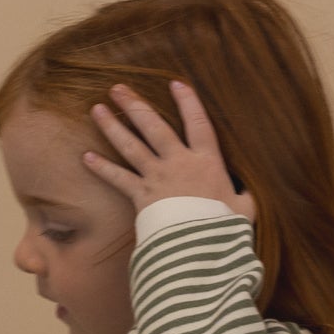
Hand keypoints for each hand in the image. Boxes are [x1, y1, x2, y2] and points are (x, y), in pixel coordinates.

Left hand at [82, 80, 256, 223]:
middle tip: (117, 88)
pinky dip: (102, 168)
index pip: (198, 124)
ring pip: (131, 146)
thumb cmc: (225, 230)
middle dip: (136, 105)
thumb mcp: (244, 212)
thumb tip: (247, 194)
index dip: (188, 102)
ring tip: (97, 109)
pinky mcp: (142, 197)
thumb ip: (244, 198)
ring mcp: (158, 178)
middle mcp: (179, 163)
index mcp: (208, 162)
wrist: (201, 249)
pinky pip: (119, 179)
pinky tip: (86, 157)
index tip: (176, 84)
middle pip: (154, 126)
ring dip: (112, 126)